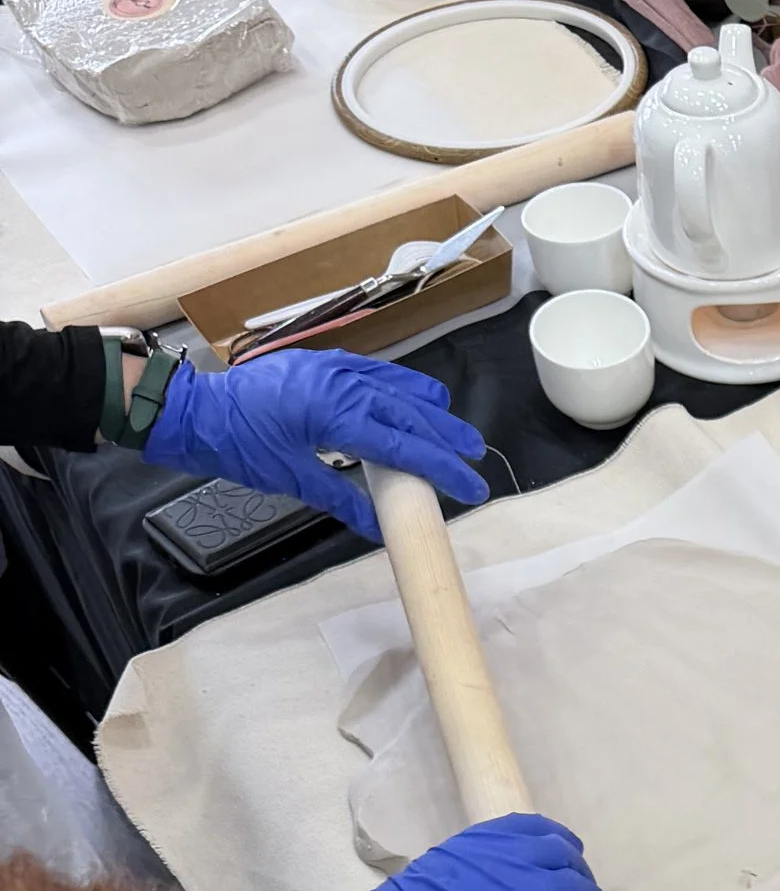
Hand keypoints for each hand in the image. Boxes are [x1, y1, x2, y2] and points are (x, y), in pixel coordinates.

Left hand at [144, 351, 488, 540]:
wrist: (194, 408)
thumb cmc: (237, 445)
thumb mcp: (289, 478)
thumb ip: (340, 498)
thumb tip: (378, 527)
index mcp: (335, 413)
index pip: (402, 444)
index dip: (441, 467)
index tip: (471, 486)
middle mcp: (341, 383)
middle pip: (408, 411)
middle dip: (444, 436)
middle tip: (475, 455)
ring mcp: (332, 368)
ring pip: (395, 385)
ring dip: (429, 408)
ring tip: (454, 426)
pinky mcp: (322, 363)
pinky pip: (374, 371)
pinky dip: (400, 385)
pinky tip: (416, 394)